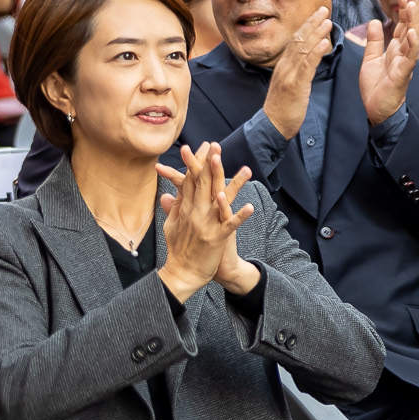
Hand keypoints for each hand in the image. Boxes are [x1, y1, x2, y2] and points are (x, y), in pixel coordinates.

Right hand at [155, 143, 257, 303]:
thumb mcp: (171, 226)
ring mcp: (205, 225)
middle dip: (209, 164)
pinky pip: (230, 225)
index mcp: (185, 209)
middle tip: (216, 145)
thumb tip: (168, 194)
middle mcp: (194, 213)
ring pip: (220, 200)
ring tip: (246, 170)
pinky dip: (239, 215)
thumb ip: (173, 209)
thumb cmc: (179, 250)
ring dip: (233, 185)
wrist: (182, 274)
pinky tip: (250, 205)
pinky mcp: (216, 238)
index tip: (203, 146)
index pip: (190, 181)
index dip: (197, 163)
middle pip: (203, 184)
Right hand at [264, 8, 334, 139]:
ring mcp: (288, 75)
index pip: (295, 40)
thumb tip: (308, 58)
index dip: (307, 25)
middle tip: (324, 8)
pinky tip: (324, 44)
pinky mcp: (295, 85)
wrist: (273, 125)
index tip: (318, 13)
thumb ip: (298, 70)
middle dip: (311, 23)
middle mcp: (284, 66)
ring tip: (327, 21)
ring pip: (302, 49)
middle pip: (298, 39)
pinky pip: (306, 66)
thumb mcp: (291, 84)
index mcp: (284, 65)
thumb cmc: (285, 106)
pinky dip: (315, 53)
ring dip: (315, 33)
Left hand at [357, 0, 418, 126]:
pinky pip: (410, 58)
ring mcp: (405, 64)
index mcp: (395, 50)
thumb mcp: (370, 59)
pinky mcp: (403, 75)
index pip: (401, 26)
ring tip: (413, 6)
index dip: (402, 10)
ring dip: (413, 22)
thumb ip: (373, 41)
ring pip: (412, 39)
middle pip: (409, 28)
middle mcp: (403, 54)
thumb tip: (374, 21)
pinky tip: (412, 33)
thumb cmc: (376, 87)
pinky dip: (412, 45)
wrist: (377, 111)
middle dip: (410, 11)